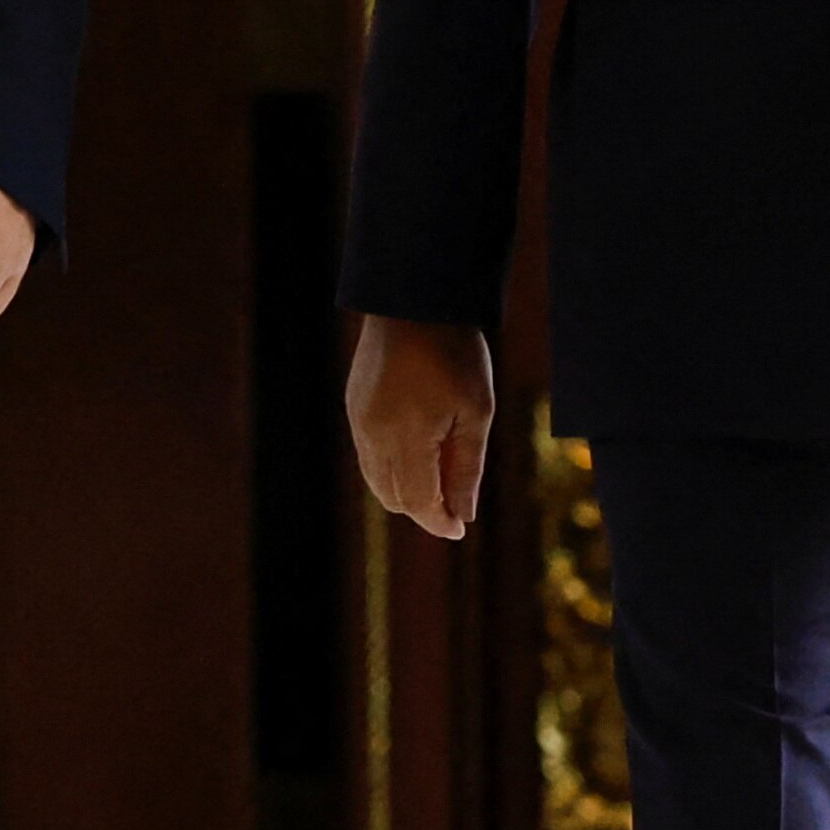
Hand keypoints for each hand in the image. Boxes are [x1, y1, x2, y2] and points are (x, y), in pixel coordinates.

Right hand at [345, 314, 496, 541]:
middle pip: (392, 497)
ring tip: (439, 478)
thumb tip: (463, 514)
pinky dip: (390, 466)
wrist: (414, 299)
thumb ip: (467, 468)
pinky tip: (417, 451)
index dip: (439, 521)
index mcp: (404, 438)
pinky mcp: (354, 406)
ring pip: (376, 479)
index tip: (459, 530)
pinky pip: (368, 454)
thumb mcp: (476, 411)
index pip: (417, 501)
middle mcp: (372, 435)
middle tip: (454, 505)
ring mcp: (358, 420)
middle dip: (423, 508)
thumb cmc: (454, 353)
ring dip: (405, 489)